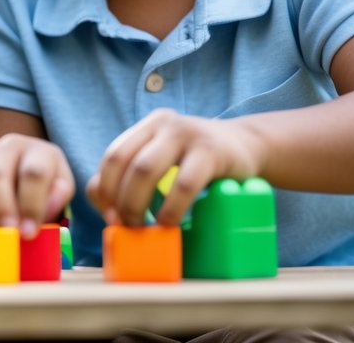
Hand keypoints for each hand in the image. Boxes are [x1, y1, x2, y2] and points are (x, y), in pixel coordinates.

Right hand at [0, 133, 72, 238]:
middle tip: (3, 231)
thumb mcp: (62, 186)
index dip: (31, 204)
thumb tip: (43, 211)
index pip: (34, 173)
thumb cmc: (49, 183)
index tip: (28, 233)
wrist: (29, 163)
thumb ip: (57, 197)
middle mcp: (10, 148)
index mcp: (39, 151)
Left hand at [86, 109, 263, 226]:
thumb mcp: (165, 160)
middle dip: (119, 200)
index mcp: (147, 126)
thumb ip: (135, 175)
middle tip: (127, 227)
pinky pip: (183, 184)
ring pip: (145, 170)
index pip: (112, 156)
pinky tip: (169, 222)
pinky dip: (170, 208)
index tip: (111, 217)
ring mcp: (186, 133)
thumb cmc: (198, 161)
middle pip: (124, 162)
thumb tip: (109, 210)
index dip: (105, 189)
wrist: (248, 146)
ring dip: (137, 205)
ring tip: (145, 228)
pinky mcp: (212, 151)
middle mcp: (163, 124)